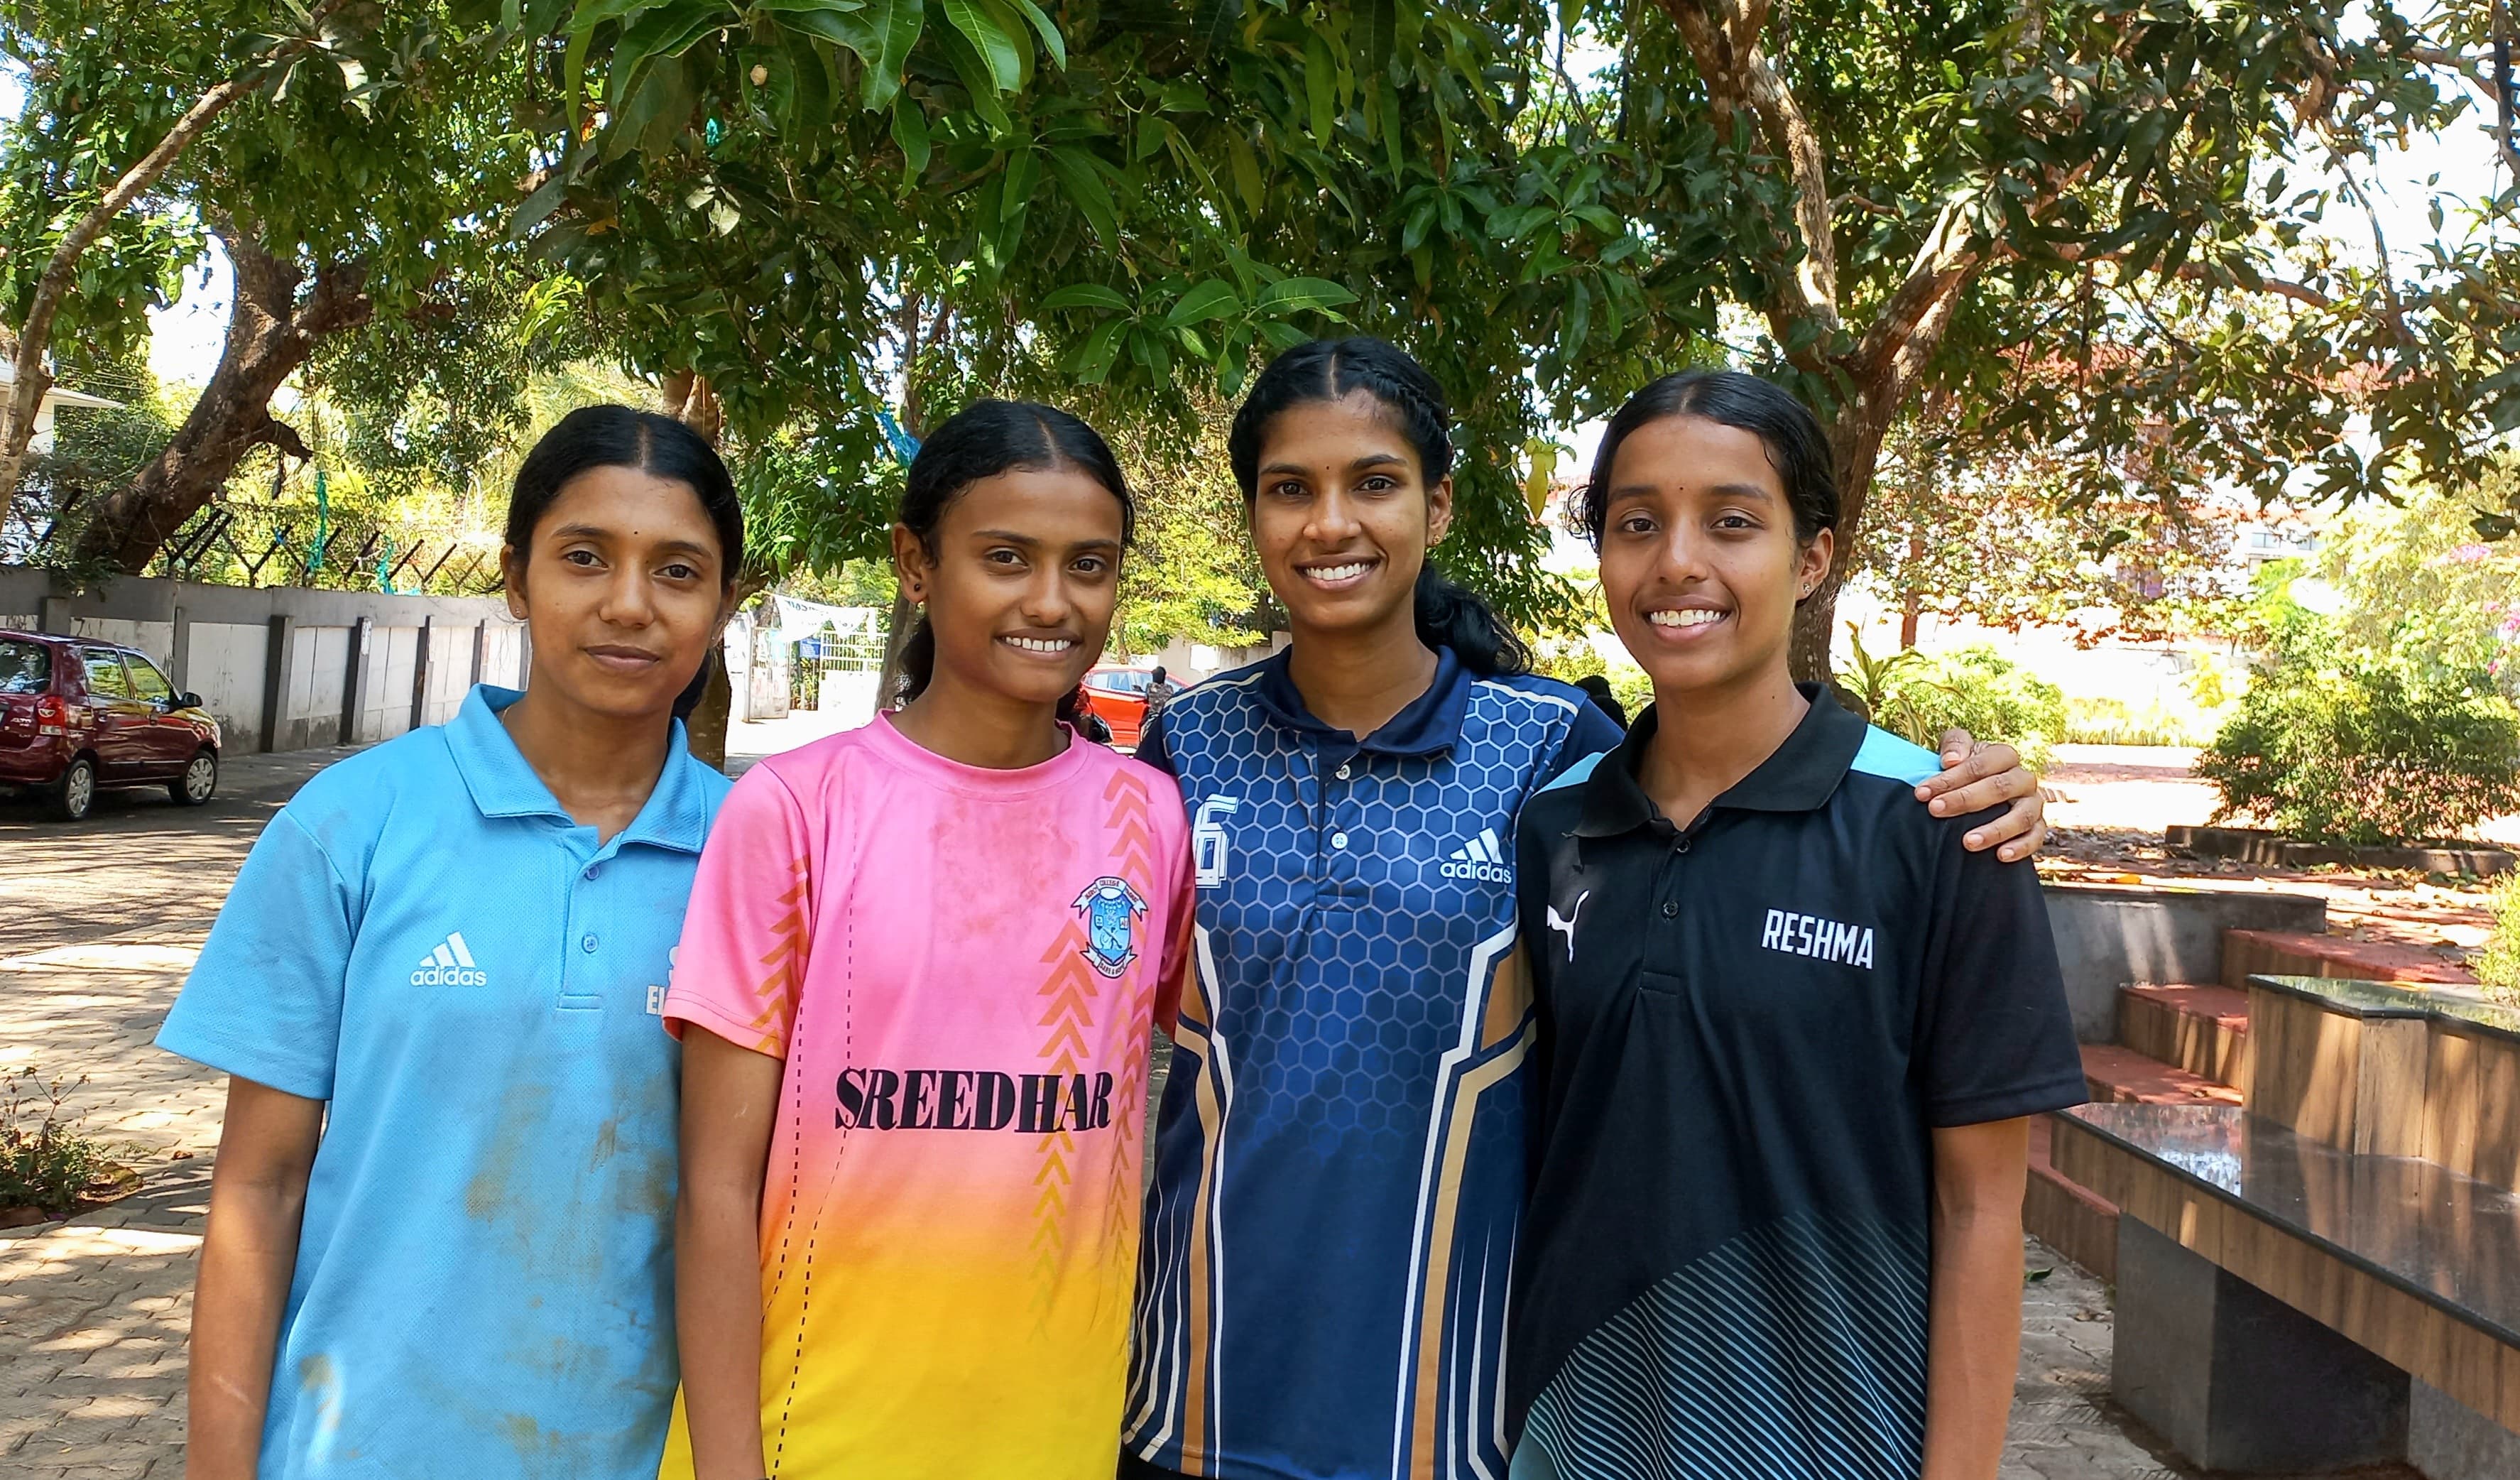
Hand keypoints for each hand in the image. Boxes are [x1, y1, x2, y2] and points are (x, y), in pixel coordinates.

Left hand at [1916, 729, 2045, 861]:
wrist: (1977, 795)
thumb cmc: (1963, 772)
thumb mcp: (1955, 752)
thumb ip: (1954, 745)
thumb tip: (1952, 760)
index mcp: (2005, 756)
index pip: (1981, 764)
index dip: (1951, 777)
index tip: (1922, 792)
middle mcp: (2023, 779)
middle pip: (2000, 787)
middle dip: (1964, 800)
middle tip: (1935, 810)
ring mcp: (2033, 803)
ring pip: (2022, 815)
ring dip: (1995, 830)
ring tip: (1968, 842)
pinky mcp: (2037, 826)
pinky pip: (2036, 837)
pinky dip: (2021, 847)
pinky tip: (2000, 856)